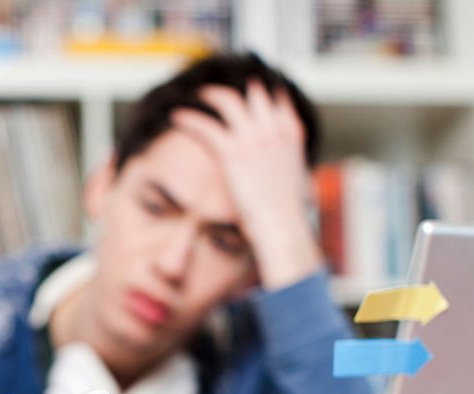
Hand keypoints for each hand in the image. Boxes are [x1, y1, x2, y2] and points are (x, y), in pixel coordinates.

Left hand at [170, 81, 323, 289]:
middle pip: (253, 92)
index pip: (277, 97)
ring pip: (228, 101)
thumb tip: (289, 170)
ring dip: (210, 95)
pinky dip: (189, 119)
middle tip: (218, 90)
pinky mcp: (232, 152)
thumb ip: (289, 165)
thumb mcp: (297, 180)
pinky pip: (205, 125)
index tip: (247, 87)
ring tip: (197, 96)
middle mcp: (273, 130)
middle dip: (235, 87)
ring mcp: (253, 139)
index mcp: (291, 134)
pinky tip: (177, 117)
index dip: (261, 90)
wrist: (282, 226)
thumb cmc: (287, 213)